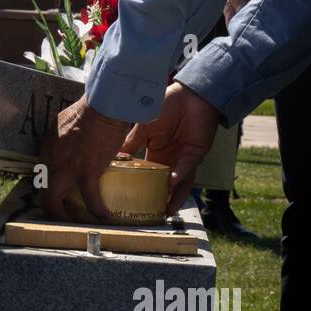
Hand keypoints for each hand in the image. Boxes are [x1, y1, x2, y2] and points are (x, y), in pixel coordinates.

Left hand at [39, 96, 131, 223]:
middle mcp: (51, 162)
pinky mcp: (87, 171)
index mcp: (46, 150)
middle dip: (52, 210)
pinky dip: (97, 209)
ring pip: (56, 201)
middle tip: (64, 218)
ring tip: (79, 223)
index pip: (42, 177)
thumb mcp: (64, 124)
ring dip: (67, 217)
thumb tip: (69, 146)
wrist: (102, 108)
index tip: (58, 198)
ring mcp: (67, 168)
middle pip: (44, 194)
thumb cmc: (88, 111)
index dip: (49, 190)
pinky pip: (90, 197)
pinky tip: (105, 216)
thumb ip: (62, 139)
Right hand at [121, 82, 220, 214]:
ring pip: (179, 183)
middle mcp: (170, 160)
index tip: (130, 201)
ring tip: (166, 210)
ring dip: (174, 196)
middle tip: (149, 215)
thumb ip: (131, 143)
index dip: (141, 189)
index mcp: (155, 154)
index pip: (147, 176)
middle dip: (159, 200)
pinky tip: (171, 182)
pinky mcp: (196, 153)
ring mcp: (184, 158)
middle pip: (164, 185)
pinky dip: (179, 174)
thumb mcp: (143, 127)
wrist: (188, 94)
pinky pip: (187, 167)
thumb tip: (114, 156)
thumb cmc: (166, 106)